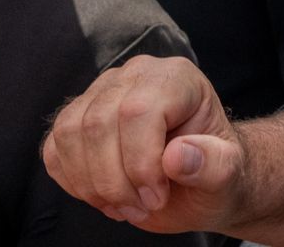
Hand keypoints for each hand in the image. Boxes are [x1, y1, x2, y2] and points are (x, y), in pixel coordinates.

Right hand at [43, 56, 245, 231]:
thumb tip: (177, 156)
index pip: (138, 110)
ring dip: (92, 184)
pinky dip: (73, 182)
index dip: (140, 162)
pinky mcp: (78, 119)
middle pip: (98, 123)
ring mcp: (102, 93)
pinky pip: (54, 149)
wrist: (198, 182)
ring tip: (125, 205)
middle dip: (115, 180)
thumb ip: (214, 164)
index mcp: (176, 78)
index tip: (157, 196)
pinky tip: (104, 196)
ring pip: (70, 133)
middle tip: (142, 207)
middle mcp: (136, 76)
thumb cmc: (214, 173)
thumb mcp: (229, 175)